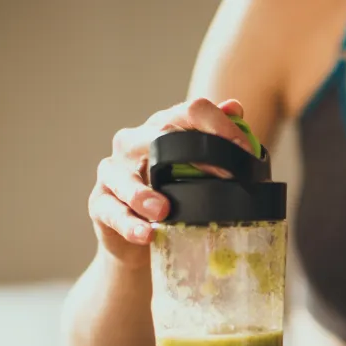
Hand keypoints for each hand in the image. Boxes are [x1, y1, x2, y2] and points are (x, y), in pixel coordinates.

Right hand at [87, 97, 253, 267]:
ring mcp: (113, 173)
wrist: (139, 238)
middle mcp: (133, 143)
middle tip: (222, 176)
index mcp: (160, 129)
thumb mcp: (194, 169)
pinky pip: (113, 212)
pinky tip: (145, 234)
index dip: (218, 126)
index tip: (245, 151)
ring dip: (143, 195)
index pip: (188, 112)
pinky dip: (130, 224)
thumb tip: (235, 107)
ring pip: (125, 177)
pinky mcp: (100, 203)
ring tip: (163, 211)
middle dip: (189, 152)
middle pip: (157, 136)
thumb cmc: (171, 197)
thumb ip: (213, 138)